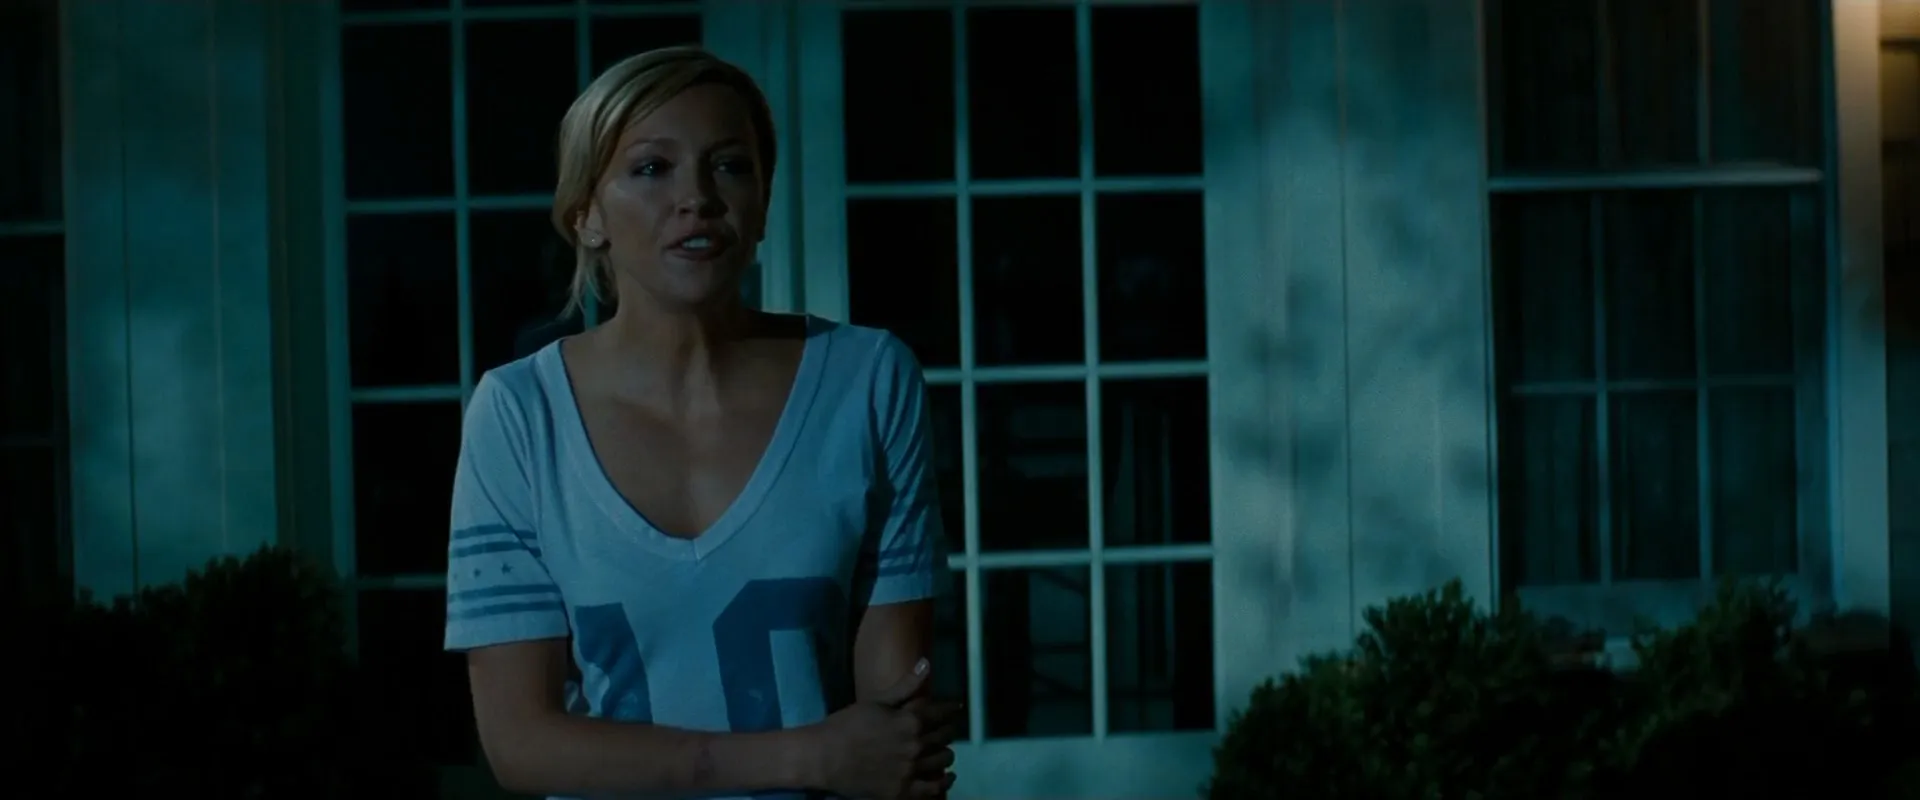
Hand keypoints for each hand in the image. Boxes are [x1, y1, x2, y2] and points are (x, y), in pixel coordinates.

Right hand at [812, 658, 962, 799]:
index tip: (956, 708)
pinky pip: (934, 789)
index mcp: (911, 721)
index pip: (942, 713)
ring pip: (943, 760)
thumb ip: (906, 685)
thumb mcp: (877, 701)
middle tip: (948, 728)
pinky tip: (946, 776)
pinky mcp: (903, 791)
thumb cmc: (847, 725)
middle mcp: (916, 746)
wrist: (824, 757)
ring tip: (942, 750)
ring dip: (946, 753)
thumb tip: (927, 663)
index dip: (951, 709)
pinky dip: (944, 782)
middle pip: (945, 736)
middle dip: (948, 730)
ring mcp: (910, 770)